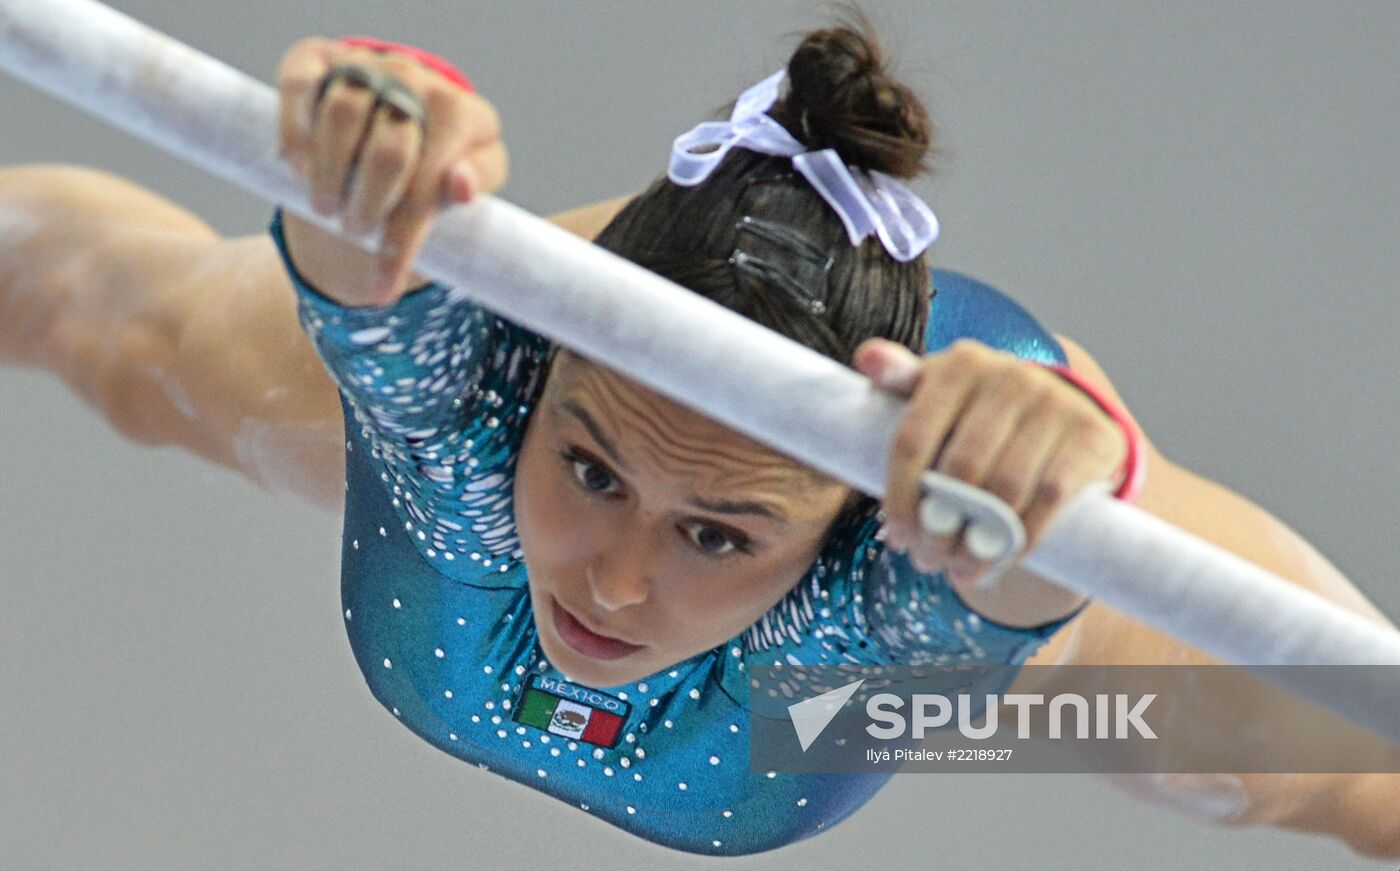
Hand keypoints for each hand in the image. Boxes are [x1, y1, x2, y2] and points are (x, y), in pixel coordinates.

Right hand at [275, 37, 505, 305]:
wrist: (386, 148)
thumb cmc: (427, 182)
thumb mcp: (458, 197)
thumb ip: (470, 192)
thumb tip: (462, 185)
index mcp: (467, 117)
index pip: (436, 177)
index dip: (406, 234)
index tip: (385, 283)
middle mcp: (421, 79)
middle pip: (390, 149)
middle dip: (368, 205)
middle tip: (354, 232)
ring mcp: (370, 64)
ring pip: (343, 114)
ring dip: (329, 173)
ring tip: (325, 208)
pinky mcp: (321, 58)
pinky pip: (300, 83)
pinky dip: (294, 128)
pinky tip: (295, 166)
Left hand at [853, 336, 1127, 596]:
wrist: (1063, 413)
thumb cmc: (978, 412)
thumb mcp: (938, 392)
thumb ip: (899, 377)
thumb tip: (867, 356)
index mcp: (959, 365)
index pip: (913, 439)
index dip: (901, 496)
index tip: (898, 536)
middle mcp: (1008, 375)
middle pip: (960, 469)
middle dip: (939, 526)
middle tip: (927, 561)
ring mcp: (1054, 402)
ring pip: (1005, 488)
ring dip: (978, 541)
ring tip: (960, 568)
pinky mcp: (1090, 435)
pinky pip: (1050, 497)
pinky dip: (1022, 536)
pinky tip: (1001, 558)